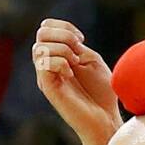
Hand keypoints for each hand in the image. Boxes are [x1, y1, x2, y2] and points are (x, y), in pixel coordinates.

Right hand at [33, 19, 122, 144]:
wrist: (105, 118)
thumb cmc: (102, 92)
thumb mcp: (91, 60)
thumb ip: (74, 46)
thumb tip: (62, 40)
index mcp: (57, 56)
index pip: (46, 28)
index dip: (63, 26)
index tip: (81, 40)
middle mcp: (48, 64)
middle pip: (41, 34)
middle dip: (63, 35)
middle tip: (79, 50)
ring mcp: (46, 76)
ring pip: (40, 47)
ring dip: (63, 49)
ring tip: (76, 63)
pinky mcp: (47, 88)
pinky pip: (43, 64)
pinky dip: (60, 62)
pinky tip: (71, 73)